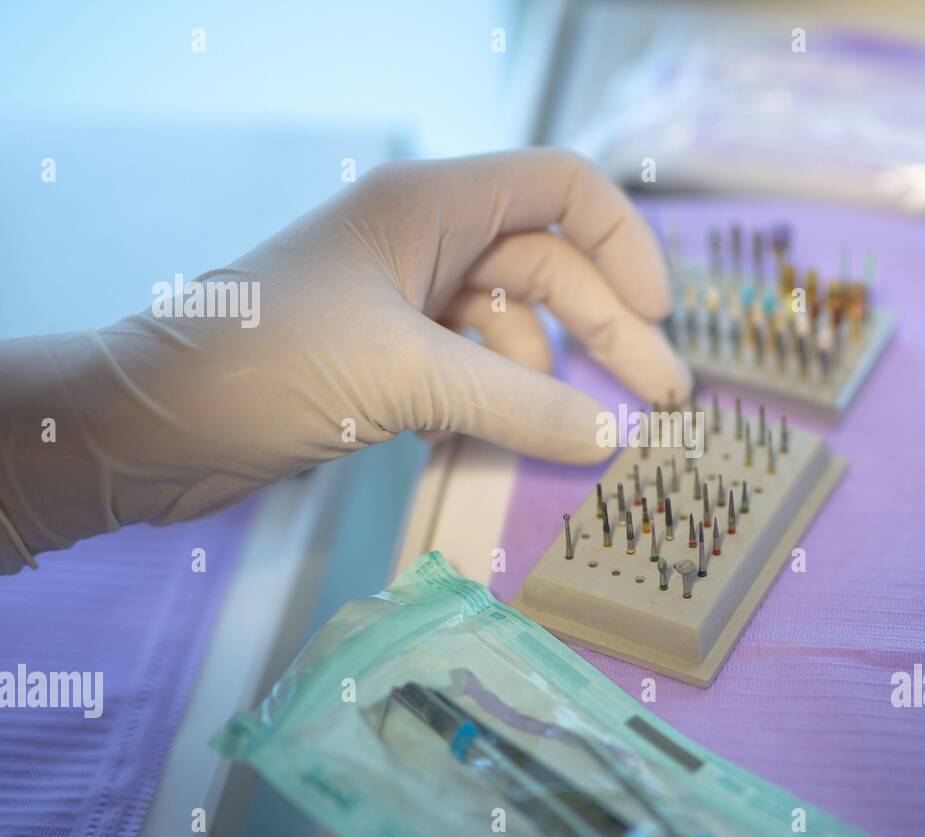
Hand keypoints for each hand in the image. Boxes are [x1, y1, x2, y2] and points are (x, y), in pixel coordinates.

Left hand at [0, 149, 690, 570]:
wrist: (146, 428)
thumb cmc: (262, 366)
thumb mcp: (403, 377)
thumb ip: (518, 403)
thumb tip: (614, 438)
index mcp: (430, 206)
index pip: (563, 189)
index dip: (625, 245)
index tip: (660, 317)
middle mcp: (425, 242)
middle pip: (554, 271)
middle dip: (610, 335)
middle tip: (665, 405)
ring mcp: (407, 303)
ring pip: (516, 332)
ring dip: (547, 383)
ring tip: (569, 442)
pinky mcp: (387, 360)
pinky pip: (474, 374)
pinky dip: (492, 407)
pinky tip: (476, 446)